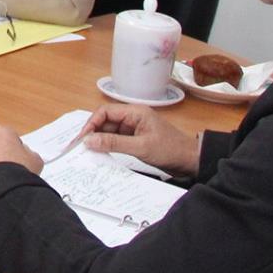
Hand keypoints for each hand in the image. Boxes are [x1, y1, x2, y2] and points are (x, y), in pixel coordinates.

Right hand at [78, 104, 203, 177]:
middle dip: (94, 132)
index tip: (83, 138)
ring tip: (91, 152)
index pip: (106, 112)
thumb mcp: (140, 147)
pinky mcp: (137, 139)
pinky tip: (104, 154)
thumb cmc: (170, 150)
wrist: (190, 161)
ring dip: (101, 140)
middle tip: (83, 147)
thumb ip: (114, 143)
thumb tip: (89, 140)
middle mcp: (133, 117)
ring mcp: (135, 128)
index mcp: (135, 112)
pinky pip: (118, 139)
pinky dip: (109, 146)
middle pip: (106, 121)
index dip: (92, 123)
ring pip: (111, 131)